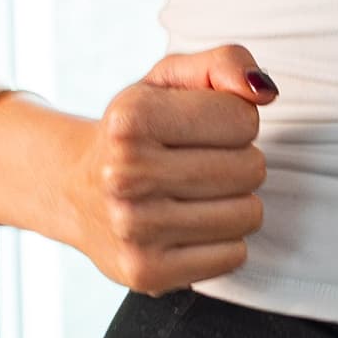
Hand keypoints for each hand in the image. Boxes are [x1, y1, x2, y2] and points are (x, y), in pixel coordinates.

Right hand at [18, 42, 274, 288]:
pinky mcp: (147, 273)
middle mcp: (125, 175)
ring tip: (194, 195)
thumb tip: (264, 92)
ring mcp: (134, 230)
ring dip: (233, 203)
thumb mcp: (169, 80)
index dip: (234, 120)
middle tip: (198, 164)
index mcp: (131, 120)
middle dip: (237, 162)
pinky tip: (187, 226)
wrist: (74, 191)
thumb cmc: (137, 129)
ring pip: (248, 214)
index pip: (244, 119)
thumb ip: (225, 63)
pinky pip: (234, 256)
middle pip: (251, 169)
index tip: (199, 128)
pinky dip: (221, 242)